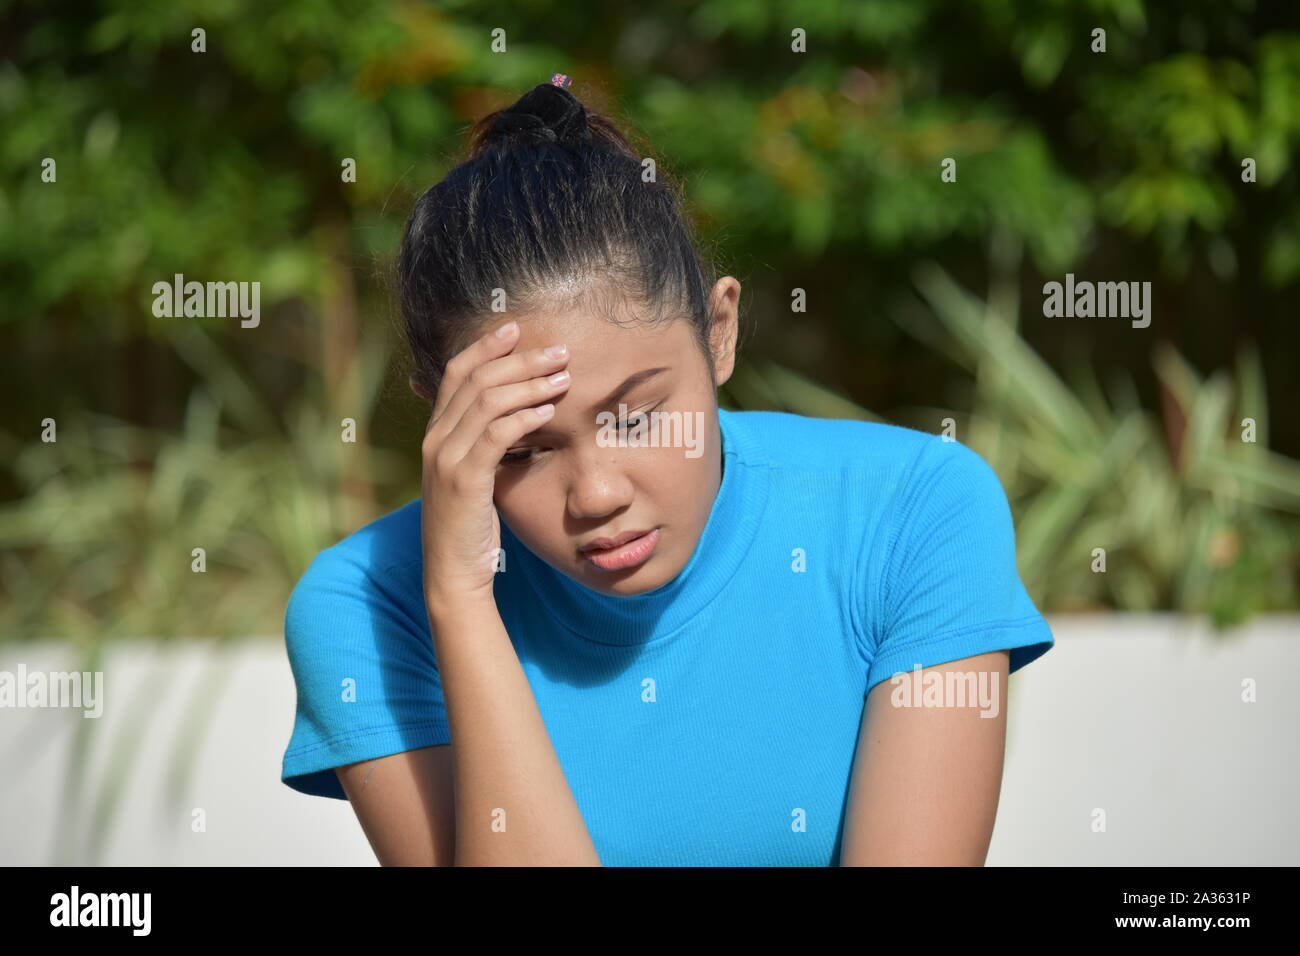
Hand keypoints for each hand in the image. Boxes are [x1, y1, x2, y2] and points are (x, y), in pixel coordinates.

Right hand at [419, 320, 571, 610]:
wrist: (453, 573)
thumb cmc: (471, 528)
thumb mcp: (474, 477)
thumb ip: (485, 445)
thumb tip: (516, 417)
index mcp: (435, 434)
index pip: (455, 373)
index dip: (485, 346)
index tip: (516, 328)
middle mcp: (434, 439)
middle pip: (475, 379)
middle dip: (519, 359)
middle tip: (558, 352)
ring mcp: (445, 459)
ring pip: (487, 400)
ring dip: (529, 383)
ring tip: (563, 377)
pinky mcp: (464, 480)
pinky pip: (496, 435)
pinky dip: (524, 416)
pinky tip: (548, 411)